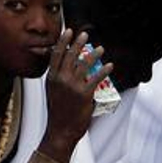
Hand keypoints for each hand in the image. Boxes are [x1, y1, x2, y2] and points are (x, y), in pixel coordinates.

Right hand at [40, 29, 110, 161]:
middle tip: (85, 35)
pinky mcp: (84, 94)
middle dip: (78, 43)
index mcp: (51, 78)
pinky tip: (110, 66)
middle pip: (70, 55)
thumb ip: (59, 79)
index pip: (56, 55)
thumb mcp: (53, 92)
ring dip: (94, 54)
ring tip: (101, 49)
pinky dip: (104, 70)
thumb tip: (69, 68)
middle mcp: (60, 79)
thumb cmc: (58, 113)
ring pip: (84, 64)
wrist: (60, 130)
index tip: (68, 31)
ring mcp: (72, 86)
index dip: (63, 41)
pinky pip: (96, 78)